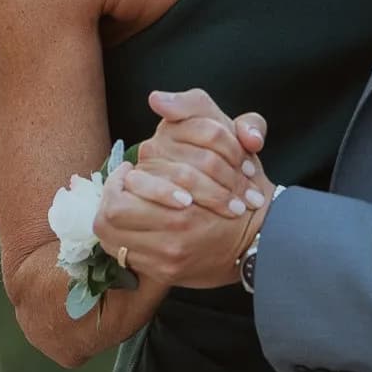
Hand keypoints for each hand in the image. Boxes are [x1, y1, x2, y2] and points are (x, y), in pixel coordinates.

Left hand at [92, 90, 273, 290]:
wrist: (261, 234)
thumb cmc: (239, 180)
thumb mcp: (224, 133)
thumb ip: (192, 108)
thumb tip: (156, 99)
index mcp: (184, 188)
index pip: (123, 186)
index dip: (117, 178)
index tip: (127, 172)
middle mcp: (176, 224)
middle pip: (111, 214)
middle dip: (110, 200)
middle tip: (122, 190)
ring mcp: (170, 253)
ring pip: (113, 238)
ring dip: (114, 221)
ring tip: (127, 207)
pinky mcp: (168, 272)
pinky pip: (128, 257)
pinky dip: (126, 241)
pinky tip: (140, 227)